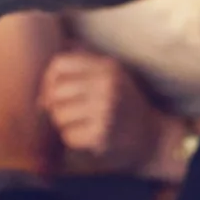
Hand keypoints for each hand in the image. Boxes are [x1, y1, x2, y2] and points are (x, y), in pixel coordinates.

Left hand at [38, 51, 168, 174]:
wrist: (151, 134)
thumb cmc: (124, 101)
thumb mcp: (110, 73)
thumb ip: (84, 60)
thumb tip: (52, 61)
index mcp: (107, 66)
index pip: (59, 64)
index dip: (48, 79)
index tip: (51, 93)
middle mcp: (107, 85)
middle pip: (55, 92)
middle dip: (55, 105)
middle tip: (67, 112)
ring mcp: (105, 110)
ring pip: (59, 116)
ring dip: (64, 123)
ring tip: (81, 123)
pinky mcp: (102, 134)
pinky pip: (68, 136)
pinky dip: (73, 138)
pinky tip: (88, 136)